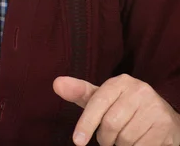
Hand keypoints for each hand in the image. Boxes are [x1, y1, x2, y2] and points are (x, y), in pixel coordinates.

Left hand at [53, 74, 179, 145]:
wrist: (163, 119)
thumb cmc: (125, 109)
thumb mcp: (104, 99)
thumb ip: (81, 93)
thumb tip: (56, 83)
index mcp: (121, 82)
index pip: (97, 102)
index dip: (86, 123)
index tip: (77, 141)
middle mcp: (139, 90)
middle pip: (110, 124)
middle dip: (105, 138)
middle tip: (109, 138)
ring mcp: (154, 107)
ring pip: (125, 138)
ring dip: (121, 145)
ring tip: (125, 138)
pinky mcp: (165, 125)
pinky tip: (138, 142)